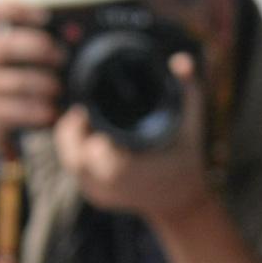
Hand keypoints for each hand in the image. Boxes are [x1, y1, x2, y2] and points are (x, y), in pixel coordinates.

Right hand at [0, 0, 61, 176]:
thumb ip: (12, 45)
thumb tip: (59, 39)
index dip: (15, 9)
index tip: (44, 15)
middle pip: (7, 46)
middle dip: (40, 49)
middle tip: (60, 56)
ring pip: (19, 81)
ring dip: (46, 84)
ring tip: (57, 88)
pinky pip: (20, 109)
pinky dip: (41, 111)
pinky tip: (51, 112)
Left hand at [53, 52, 209, 223]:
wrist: (184, 202)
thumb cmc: (186, 160)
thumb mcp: (191, 123)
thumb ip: (187, 90)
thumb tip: (182, 60)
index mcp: (130, 170)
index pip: (91, 147)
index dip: (81, 125)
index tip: (85, 110)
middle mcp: (112, 186)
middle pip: (72, 153)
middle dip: (73, 131)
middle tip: (81, 113)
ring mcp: (101, 194)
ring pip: (69, 161)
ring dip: (73, 140)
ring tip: (84, 124)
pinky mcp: (95, 197)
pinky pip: (74, 170)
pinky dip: (77, 152)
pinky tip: (87, 139)